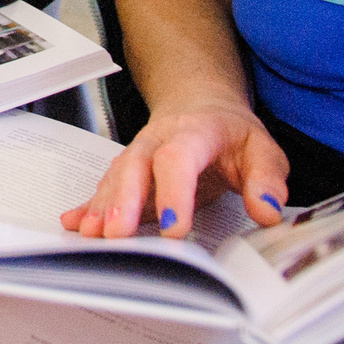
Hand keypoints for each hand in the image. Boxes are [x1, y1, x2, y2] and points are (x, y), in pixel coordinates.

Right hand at [60, 101, 288, 239]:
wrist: (201, 108)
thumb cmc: (232, 135)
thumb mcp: (263, 150)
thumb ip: (267, 180)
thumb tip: (267, 211)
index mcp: (194, 132)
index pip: (178, 158)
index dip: (173, 192)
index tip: (173, 229)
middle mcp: (158, 140)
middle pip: (134, 165)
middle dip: (122, 200)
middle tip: (116, 234)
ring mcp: (138, 154)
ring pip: (115, 177)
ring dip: (103, 207)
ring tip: (93, 235)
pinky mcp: (127, 171)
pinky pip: (106, 187)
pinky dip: (90, 207)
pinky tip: (75, 224)